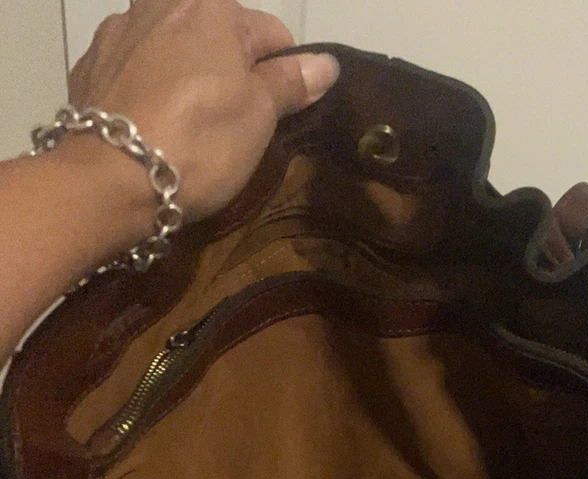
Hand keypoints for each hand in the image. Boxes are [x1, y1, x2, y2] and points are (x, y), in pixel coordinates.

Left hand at [67, 0, 338, 221]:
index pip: (270, 34)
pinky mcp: (89, 68)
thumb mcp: (259, 116)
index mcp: (211, 5)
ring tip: (187, 130)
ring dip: (185, 78)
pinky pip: (134, 73)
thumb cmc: (200, 142)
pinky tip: (151, 129)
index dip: (284, 77)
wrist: (110, 180)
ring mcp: (117, 32)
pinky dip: (147, 93)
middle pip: (216, 39)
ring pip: (172, 53)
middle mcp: (160, 2)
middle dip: (229, 74)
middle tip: (233, 128)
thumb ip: (290, 83)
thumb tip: (325, 63)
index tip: (279, 116)